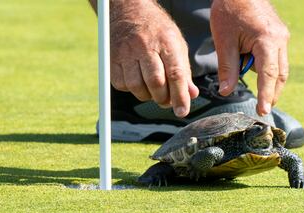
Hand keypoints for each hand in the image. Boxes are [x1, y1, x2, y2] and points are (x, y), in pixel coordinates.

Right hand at [110, 0, 198, 116]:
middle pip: (155, 82)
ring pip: (136, 86)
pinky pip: (121, 84)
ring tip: (153, 91)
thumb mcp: (177, 45)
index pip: (175, 74)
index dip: (180, 96)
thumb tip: (191, 95)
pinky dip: (131, 89)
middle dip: (163, 98)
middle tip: (167, 102)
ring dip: (147, 96)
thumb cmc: (157, 31)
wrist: (128, 10)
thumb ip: (184, 71)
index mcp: (166, 41)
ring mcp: (126, 51)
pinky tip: (138, 82)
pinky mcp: (111, 58)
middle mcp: (144, 46)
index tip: (182, 111)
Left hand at [210, 0, 289, 115]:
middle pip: (279, 74)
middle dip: (272, 93)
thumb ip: (227, 68)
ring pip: (280, 67)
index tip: (263, 111)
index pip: (268, 75)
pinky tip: (257, 74)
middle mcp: (280, 39)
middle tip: (262, 110)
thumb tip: (226, 92)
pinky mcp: (279, 35)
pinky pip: (276, 58)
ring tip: (260, 95)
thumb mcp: (224, 41)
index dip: (266, 95)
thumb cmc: (229, 10)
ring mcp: (282, 36)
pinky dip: (268, 70)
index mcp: (267, 40)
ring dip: (270, 82)